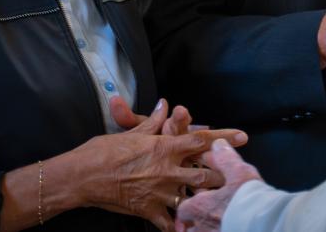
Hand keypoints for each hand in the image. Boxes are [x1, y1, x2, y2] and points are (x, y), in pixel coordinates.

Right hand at [75, 101, 247, 230]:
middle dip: (220, 176)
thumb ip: (152, 122)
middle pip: (204, 173)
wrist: (82, 177)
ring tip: (219, 204)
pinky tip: (188, 229)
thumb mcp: (131, 133)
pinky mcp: (148, 211)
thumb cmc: (104, 151)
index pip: (200, 140)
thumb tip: (164, 105)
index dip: (224, 137)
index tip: (243, 137)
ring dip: (204, 201)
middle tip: (234, 179)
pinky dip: (178, 226)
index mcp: (164, 147)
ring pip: (191, 198)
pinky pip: (169, 223)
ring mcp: (159, 192)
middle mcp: (167, 170)